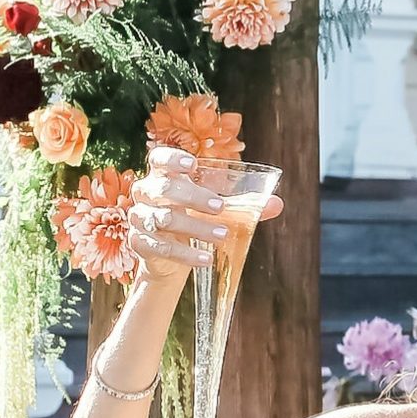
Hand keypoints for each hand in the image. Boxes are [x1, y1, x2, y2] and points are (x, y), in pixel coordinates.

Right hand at [126, 147, 284, 283]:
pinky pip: (161, 247)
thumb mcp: (219, 211)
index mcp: (163, 176)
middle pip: (163, 189)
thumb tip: (276, 203)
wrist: (171, 256)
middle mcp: (146, 193)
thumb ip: (244, 205)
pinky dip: (186, 254)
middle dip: (193, 197)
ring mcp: (139, 218)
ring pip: (163, 219)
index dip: (172, 159)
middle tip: (220, 207)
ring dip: (195, 227)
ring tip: (222, 234)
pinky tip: (206, 258)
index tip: (192, 165)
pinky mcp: (139, 243)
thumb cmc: (195, 219)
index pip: (159, 159)